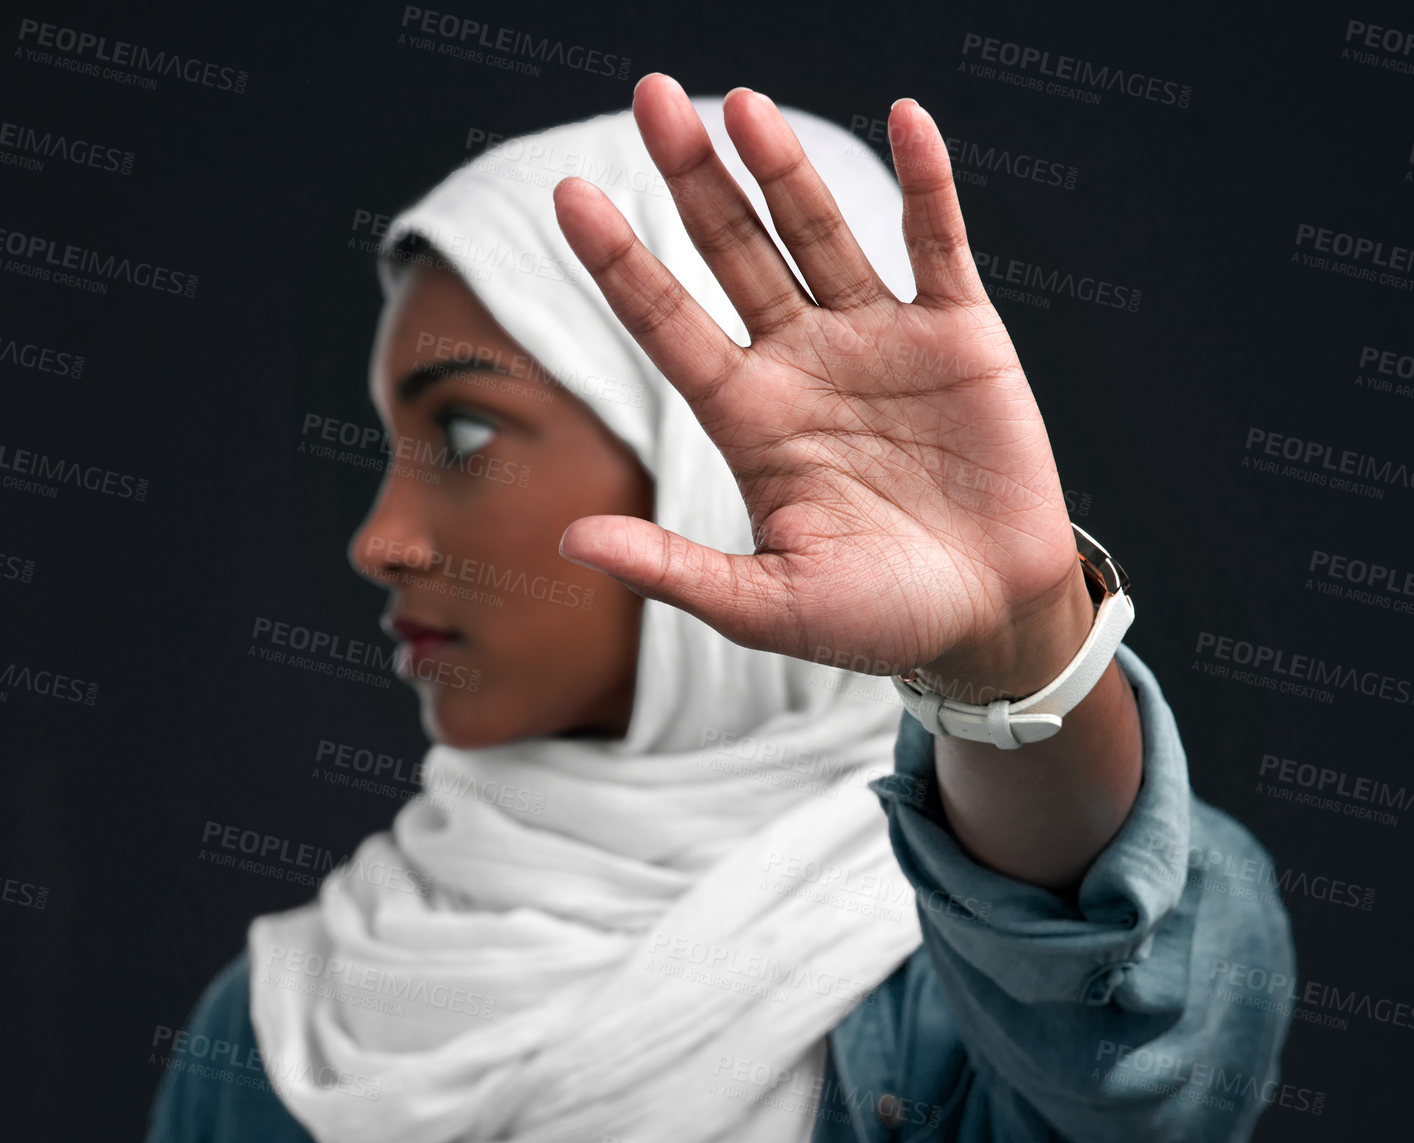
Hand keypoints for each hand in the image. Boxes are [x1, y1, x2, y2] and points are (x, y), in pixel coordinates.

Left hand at [552, 72, 1091, 695]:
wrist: (985, 619)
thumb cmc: (873, 620)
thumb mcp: (765, 606)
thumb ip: (674, 570)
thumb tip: (568, 542)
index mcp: (751, 421)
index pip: (668, 326)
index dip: (621, 264)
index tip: (569, 199)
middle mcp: (804, 366)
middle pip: (735, 255)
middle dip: (694, 181)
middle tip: (651, 99)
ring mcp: (879, 342)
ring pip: (822, 234)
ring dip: (785, 171)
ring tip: (742, 105)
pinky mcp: (959, 337)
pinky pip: (938, 244)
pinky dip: (927, 184)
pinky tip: (906, 119)